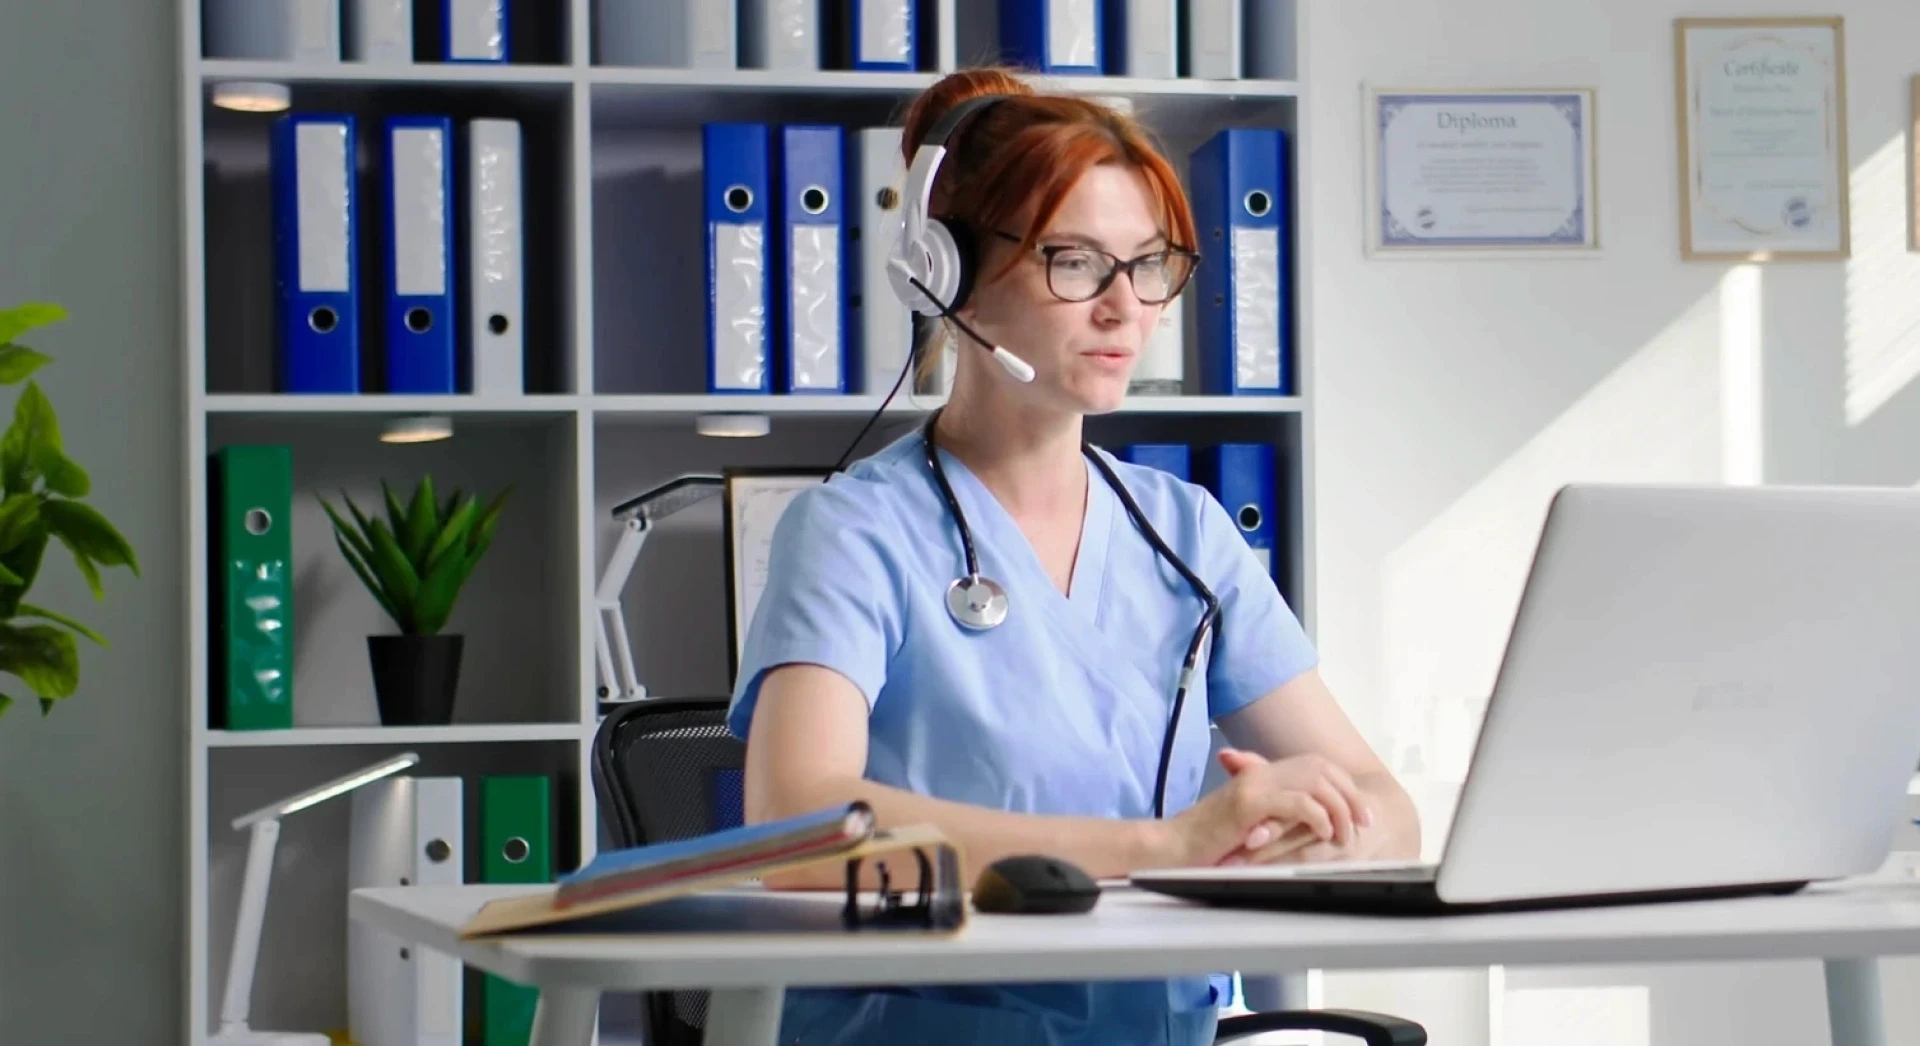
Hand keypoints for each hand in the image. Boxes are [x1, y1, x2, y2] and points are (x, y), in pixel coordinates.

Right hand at [1156, 750, 1368, 867]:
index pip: (1315, 765)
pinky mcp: (1249, 803)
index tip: (1359, 811)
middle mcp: (1259, 772)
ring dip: (1338, 807)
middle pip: (1322, 769)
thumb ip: (1269, 813)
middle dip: (1349, 795)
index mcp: (1260, 773)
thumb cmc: (1204, 842)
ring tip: (1346, 833)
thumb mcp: (1243, 822)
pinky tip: (1324, 833)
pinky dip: (1318, 816)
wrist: (1171, 848)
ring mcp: (1254, 785)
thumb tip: (1304, 821)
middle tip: (1364, 822)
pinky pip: (1297, 802)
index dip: (1343, 785)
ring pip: (1315, 782)